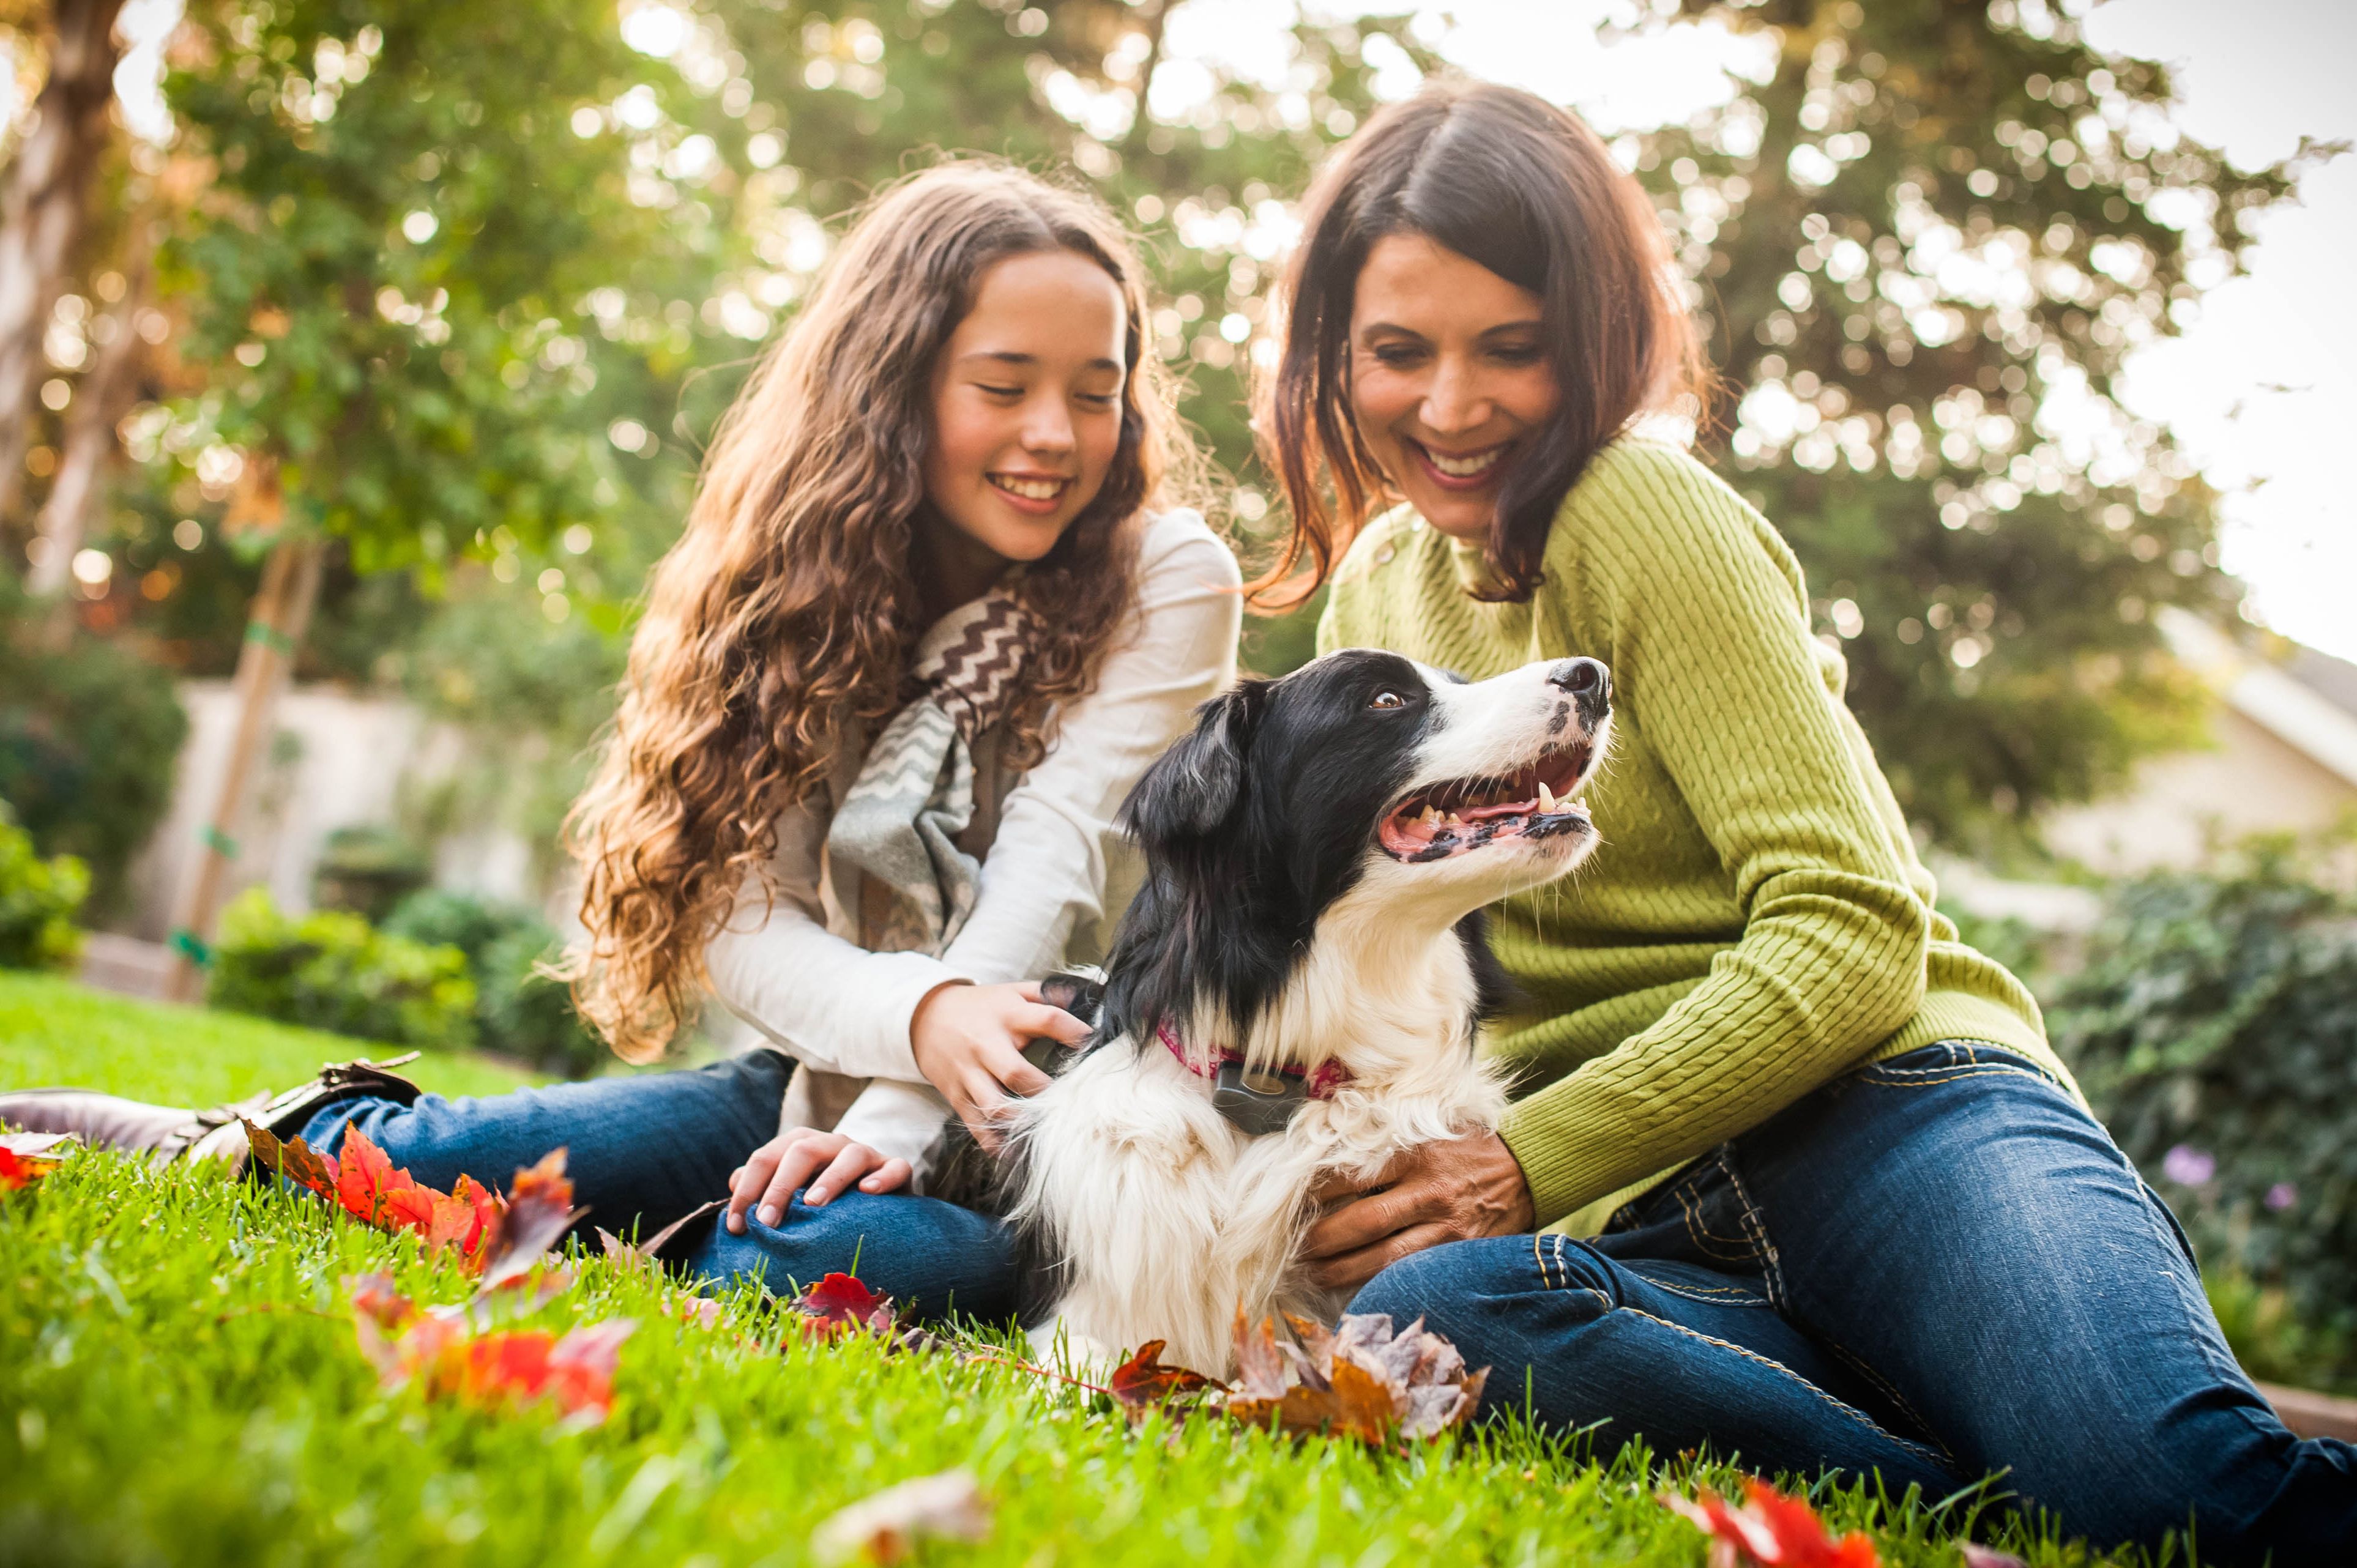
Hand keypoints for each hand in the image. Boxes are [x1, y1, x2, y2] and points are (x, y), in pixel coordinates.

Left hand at [724, 1128, 909, 1234]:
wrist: (877, 1200)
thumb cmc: (824, 1198)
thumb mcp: (791, 1190)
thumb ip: (762, 1185)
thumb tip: (732, 1182)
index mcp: (801, 1145)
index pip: (766, 1157)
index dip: (747, 1190)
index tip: (737, 1226)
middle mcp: (832, 1144)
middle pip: (802, 1151)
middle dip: (779, 1186)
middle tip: (766, 1221)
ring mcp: (866, 1154)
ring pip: (849, 1156)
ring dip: (829, 1178)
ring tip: (813, 1205)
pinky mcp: (895, 1169)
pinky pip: (894, 1168)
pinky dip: (882, 1178)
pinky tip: (868, 1192)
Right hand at [909, 980, 1089, 1149]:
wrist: (924, 1017)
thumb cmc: (982, 1006)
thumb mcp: (1013, 991)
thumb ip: (1051, 994)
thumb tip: (1095, 996)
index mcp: (1007, 1015)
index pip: (1046, 1019)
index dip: (1074, 1031)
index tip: (1095, 1044)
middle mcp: (986, 1045)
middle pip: (1017, 1073)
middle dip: (1045, 1091)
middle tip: (1071, 1102)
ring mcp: (969, 1073)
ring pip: (995, 1106)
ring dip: (1022, 1122)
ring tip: (1046, 1130)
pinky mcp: (957, 1096)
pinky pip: (977, 1126)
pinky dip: (996, 1144)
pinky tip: (1015, 1153)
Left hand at [1301, 1132, 1536, 1292]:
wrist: (1528, 1169)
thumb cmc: (1468, 1147)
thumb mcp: (1429, 1130)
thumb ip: (1386, 1143)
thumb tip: (1329, 1158)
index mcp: (1416, 1155)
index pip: (1353, 1176)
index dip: (1317, 1193)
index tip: (1293, 1203)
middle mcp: (1429, 1193)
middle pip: (1362, 1223)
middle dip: (1322, 1239)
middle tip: (1294, 1247)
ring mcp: (1446, 1229)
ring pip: (1383, 1259)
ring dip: (1341, 1270)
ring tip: (1312, 1274)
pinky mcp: (1459, 1255)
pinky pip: (1412, 1275)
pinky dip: (1379, 1285)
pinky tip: (1353, 1290)